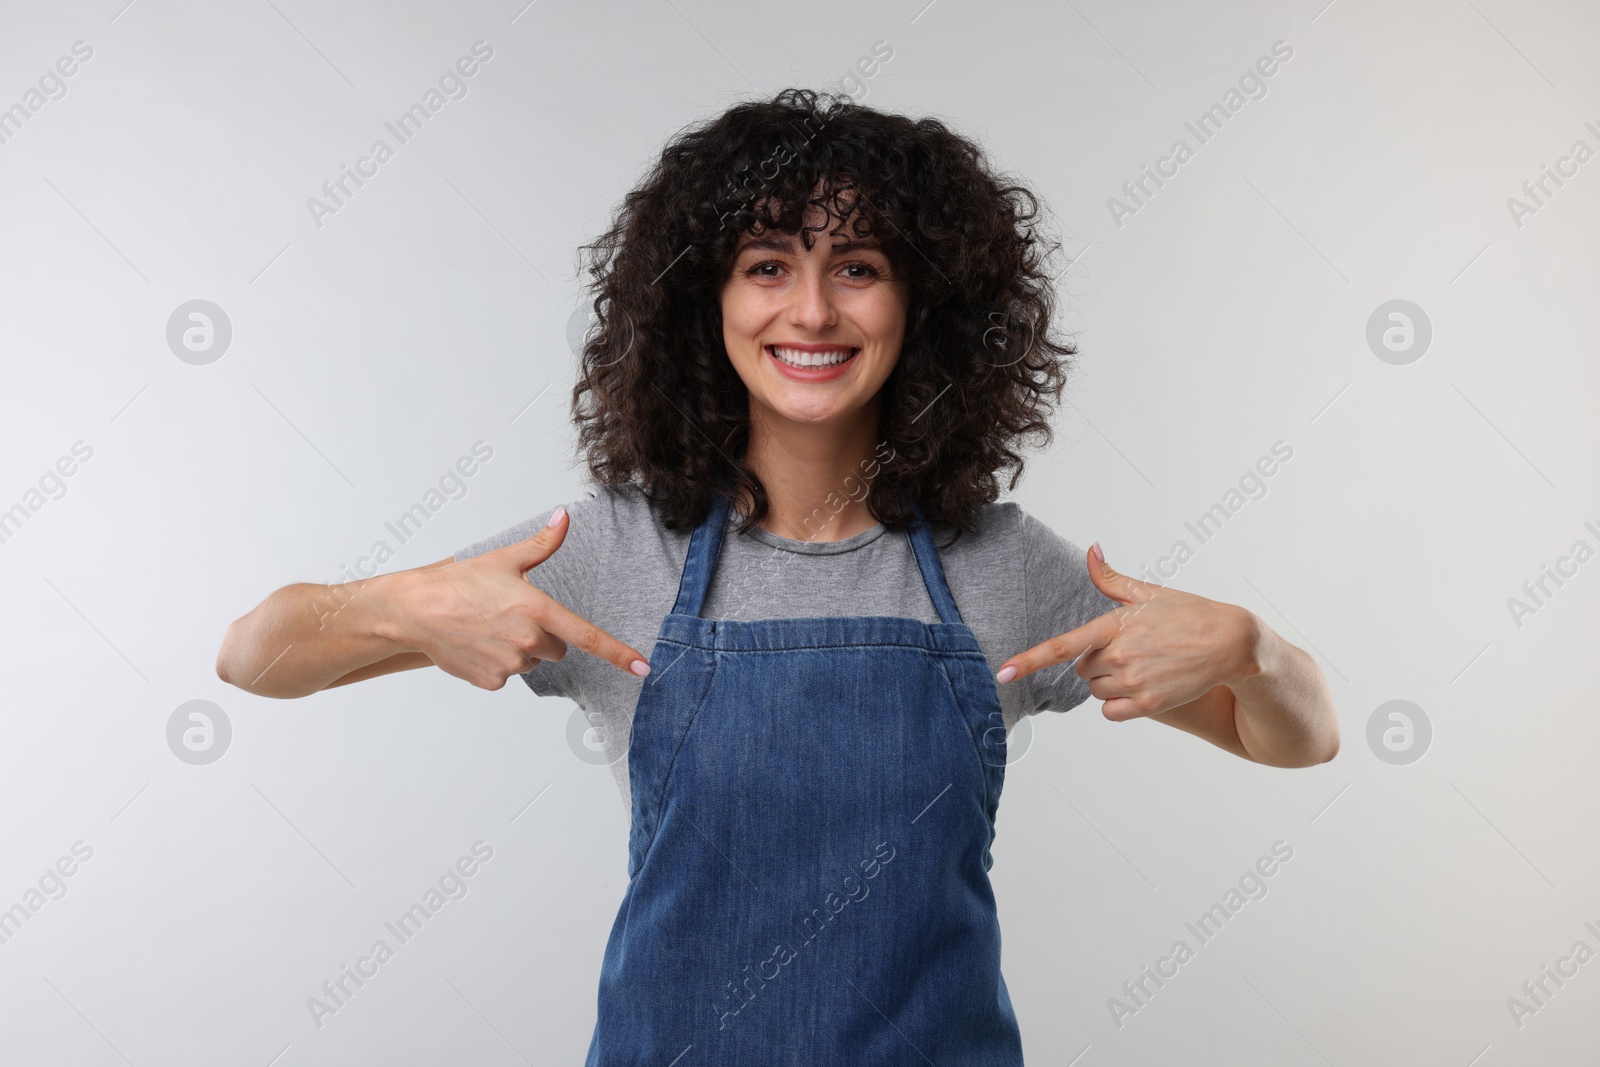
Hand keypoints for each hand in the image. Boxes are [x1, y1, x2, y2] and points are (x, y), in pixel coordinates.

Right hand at [381, 508, 651, 689]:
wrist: (415, 610)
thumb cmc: (460, 583)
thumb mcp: (504, 559)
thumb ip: (543, 544)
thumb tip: (565, 516)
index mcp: (537, 609)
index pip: (587, 635)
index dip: (619, 653)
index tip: (643, 668)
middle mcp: (528, 641)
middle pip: (557, 648)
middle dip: (542, 636)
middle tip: (511, 617)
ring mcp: (510, 664)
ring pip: (533, 663)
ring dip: (519, 650)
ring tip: (489, 628)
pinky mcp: (492, 681)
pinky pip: (508, 676)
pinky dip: (497, 664)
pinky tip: (478, 645)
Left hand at [996, 543, 1260, 721]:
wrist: (1231, 642)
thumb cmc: (1187, 613)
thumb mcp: (1148, 592)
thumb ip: (1110, 578)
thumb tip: (1091, 551)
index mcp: (1114, 625)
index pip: (1063, 646)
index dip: (1029, 660)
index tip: (1003, 673)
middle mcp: (1119, 656)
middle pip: (1082, 670)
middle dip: (1099, 661)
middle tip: (1133, 649)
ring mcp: (1134, 682)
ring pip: (1097, 691)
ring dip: (1112, 683)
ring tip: (1145, 665)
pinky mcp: (1149, 704)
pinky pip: (1111, 712)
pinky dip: (1121, 703)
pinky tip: (1146, 686)